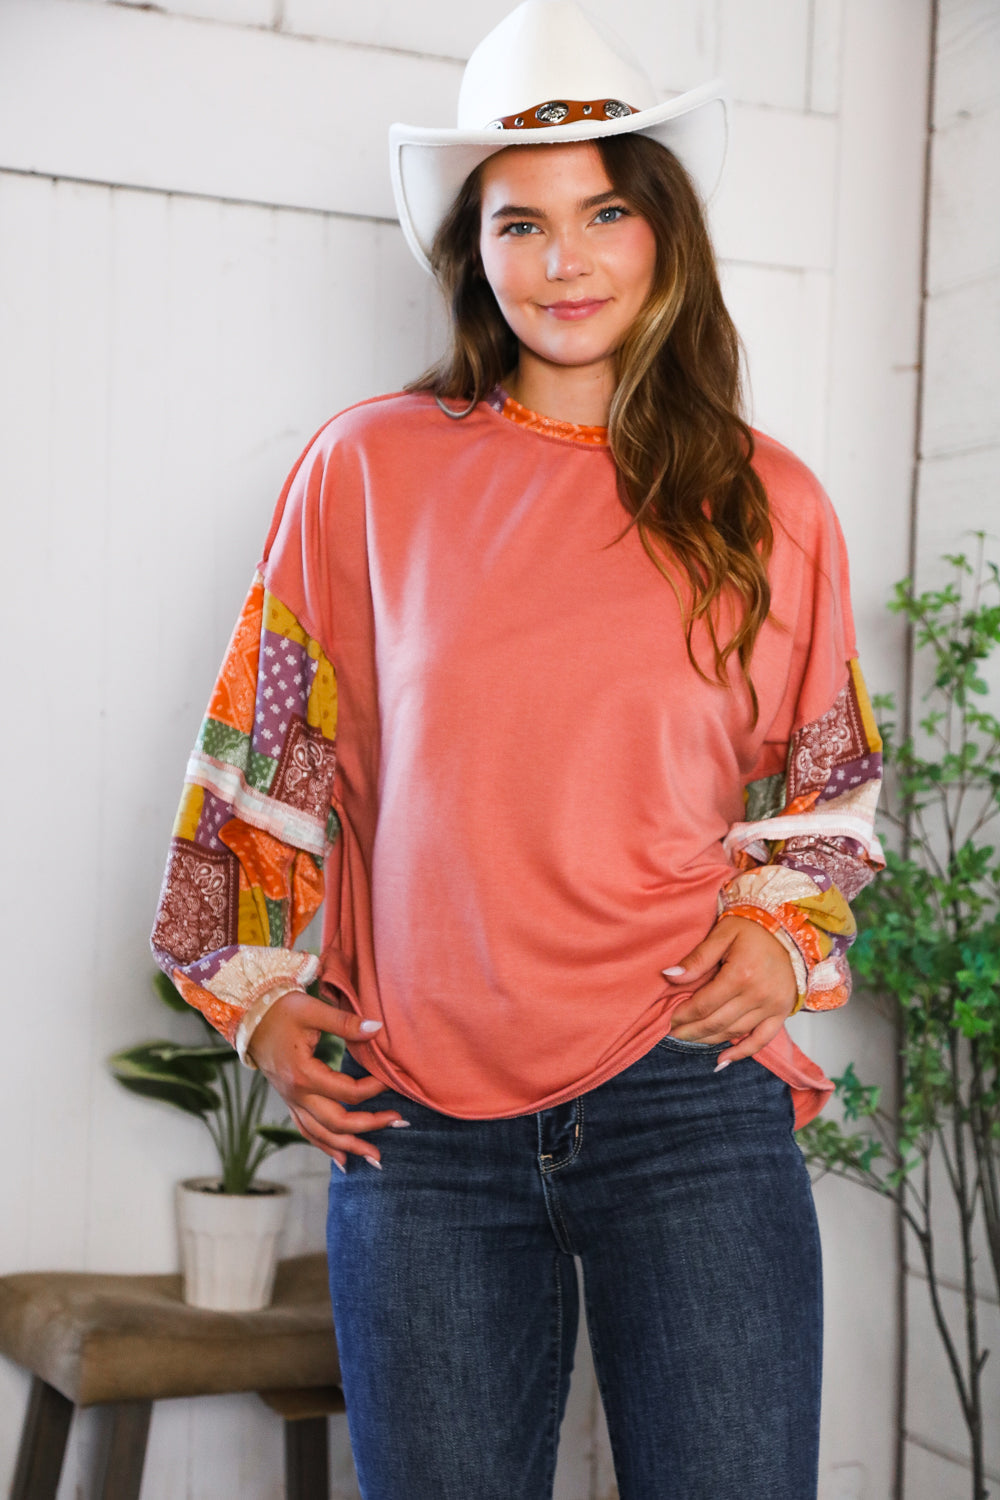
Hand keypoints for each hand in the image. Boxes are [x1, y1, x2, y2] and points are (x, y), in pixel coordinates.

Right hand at [248, 991, 406, 1170]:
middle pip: (336, 1122)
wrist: (250, 1017)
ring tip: (376, 1157)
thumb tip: (377, 1029)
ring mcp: (291, 1102)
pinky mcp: (289, 1102)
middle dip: (370, 1125)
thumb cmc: (282, 1010)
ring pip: (321, 1135)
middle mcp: (296, 1095)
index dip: (372, 1089)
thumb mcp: (313, 1010)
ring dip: (350, 1147)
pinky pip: (307, 1132)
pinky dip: (326, 1147)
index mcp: (303, 1074)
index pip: (346, 1092)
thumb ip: (345, 1023)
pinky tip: (343, 1160)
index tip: (389, 1079)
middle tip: (399, 1121)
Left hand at [662, 915, 797, 1068]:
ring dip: (709, 1039)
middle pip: (716, 1021)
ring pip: (734, 1032)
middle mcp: (757, 995)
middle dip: (690, 1030)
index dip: (683, 1014)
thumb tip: (670, 976)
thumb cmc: (755, 929)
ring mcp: (772, 1006)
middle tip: (673, 1033)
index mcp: (740, 974)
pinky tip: (722, 1060)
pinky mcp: (782, 1013)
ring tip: (690, 1039)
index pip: (704, 1004)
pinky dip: (742, 1052)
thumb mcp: (723, 934)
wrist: (793, 931)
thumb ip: (697, 958)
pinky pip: (761, 1040)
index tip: (668, 1018)